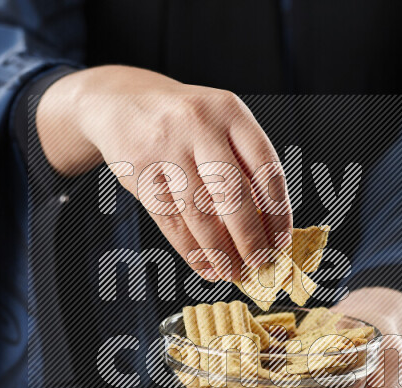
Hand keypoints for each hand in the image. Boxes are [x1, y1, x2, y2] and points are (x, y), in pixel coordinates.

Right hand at [37, 65, 291, 280]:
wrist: (120, 101)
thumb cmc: (184, 121)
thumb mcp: (219, 124)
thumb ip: (244, 164)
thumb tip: (267, 229)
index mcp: (230, 111)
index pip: (265, 167)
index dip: (278, 211)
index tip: (281, 242)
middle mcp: (199, 125)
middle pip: (233, 193)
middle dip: (250, 237)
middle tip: (260, 264)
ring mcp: (166, 148)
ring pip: (200, 213)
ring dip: (221, 252)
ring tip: (233, 272)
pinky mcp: (140, 172)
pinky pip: (171, 222)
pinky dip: (192, 251)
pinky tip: (207, 266)